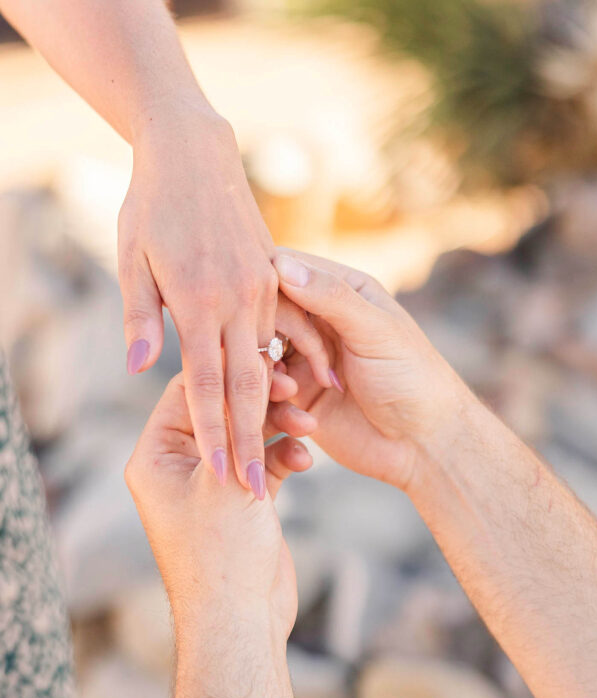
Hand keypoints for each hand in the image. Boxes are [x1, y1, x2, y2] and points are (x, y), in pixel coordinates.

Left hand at [118, 100, 331, 496]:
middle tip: (253, 489)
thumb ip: (141, 315)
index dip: (215, 433)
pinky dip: (298, 365)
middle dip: (250, 441)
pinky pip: (292, 332)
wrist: (196, 148)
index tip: (222, 475)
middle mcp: (239, 301)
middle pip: (248, 387)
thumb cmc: (151, 202)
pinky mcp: (276, 281)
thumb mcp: (132, 256)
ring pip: (274, 363)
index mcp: (200, 302)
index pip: (207, 386)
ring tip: (279, 457)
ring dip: (276, 412)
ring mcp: (264, 291)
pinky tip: (303, 394)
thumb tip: (142, 368)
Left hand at [125, 368, 312, 646]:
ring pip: (246, 436)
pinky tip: (306, 461)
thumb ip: (232, 423)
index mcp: (155, 457)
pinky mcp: (240, 503)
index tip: (267, 362)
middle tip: (294, 389)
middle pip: (220, 411)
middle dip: (260, 401)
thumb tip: (245, 368)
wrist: (239, 621)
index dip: (227, 374)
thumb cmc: (221, 555)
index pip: (188, 392)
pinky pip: (262, 464)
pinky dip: (284, 458)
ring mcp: (211, 486)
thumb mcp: (224, 479)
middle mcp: (178, 468)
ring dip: (279, 429)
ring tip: (308, 426)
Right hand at [273, 249, 460, 491]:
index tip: (258, 309)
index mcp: (342, 290)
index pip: (285, 269)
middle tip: (288, 363)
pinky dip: (273, 401)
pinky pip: (265, 390)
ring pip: (258, 352)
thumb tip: (279, 264)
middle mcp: (320, 320)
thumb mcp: (375, 332)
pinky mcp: (299, 397)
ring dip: (267, 371)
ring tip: (292, 392)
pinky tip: (300, 417)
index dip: (266, 285)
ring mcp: (306, 358)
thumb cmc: (413, 380)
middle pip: (264, 311)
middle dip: (267, 335)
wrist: (424, 446)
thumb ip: (330, 298)